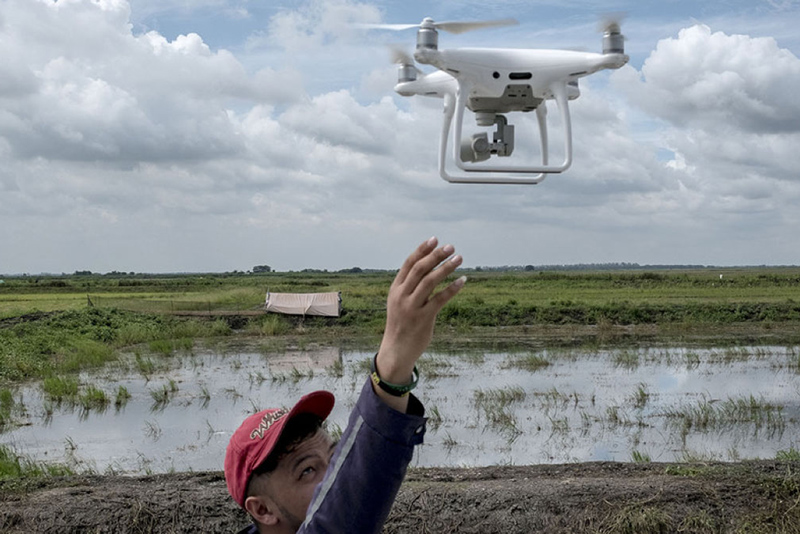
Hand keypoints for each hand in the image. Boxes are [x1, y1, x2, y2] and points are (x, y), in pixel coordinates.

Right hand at [374, 237, 465, 410]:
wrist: (396, 350)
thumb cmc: (402, 324)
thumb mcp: (400, 302)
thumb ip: (410, 287)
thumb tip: (429, 268)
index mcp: (395, 289)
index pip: (408, 264)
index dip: (422, 250)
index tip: (435, 239)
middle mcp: (401, 296)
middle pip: (420, 270)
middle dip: (436, 256)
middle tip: (451, 247)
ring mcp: (411, 307)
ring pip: (429, 282)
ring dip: (446, 268)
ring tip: (459, 258)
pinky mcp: (423, 319)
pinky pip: (439, 300)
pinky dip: (452, 289)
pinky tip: (463, 281)